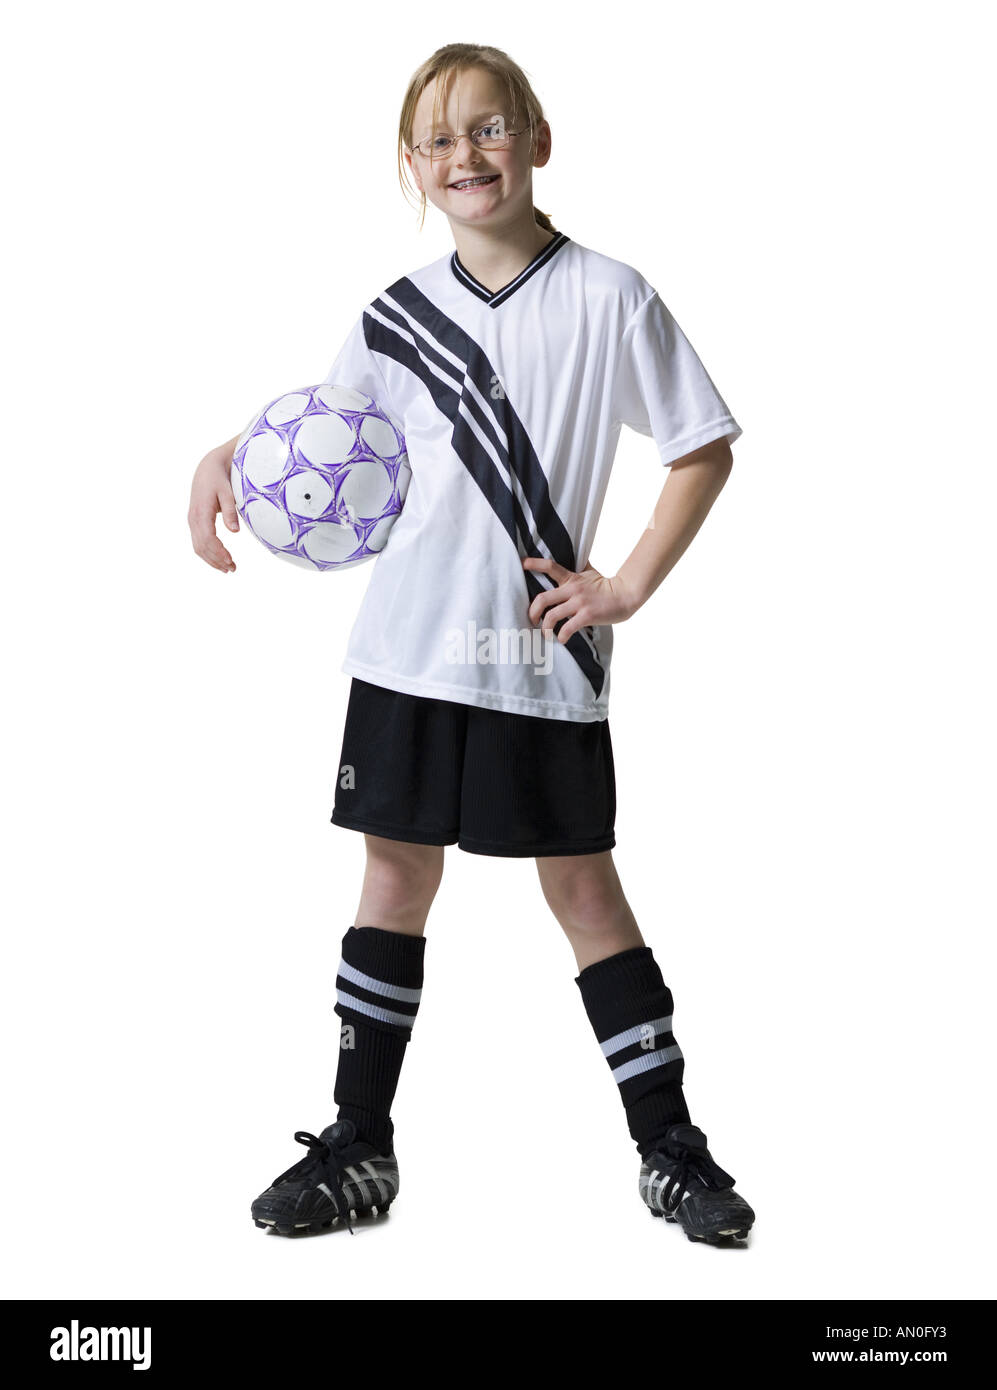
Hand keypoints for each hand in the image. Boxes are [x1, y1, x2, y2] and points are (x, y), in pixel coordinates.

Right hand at [188, 443, 239, 573]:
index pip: (208, 539)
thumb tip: (235, 531)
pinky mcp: (195, 522)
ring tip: (228, 569)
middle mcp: (193, 519)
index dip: (219, 552)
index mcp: (201, 512)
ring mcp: (192, 521)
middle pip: (202, 547)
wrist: (208, 468)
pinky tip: (218, 560)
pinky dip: (207, 554)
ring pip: (198, 547)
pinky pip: (198, 542)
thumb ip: (231, 511)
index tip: (231, 561)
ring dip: (211, 560)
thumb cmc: (220, 479)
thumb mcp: (228, 492)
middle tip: (233, 569)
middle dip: (216, 560)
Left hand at [522, 556, 639, 642]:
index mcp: (572, 578)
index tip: (521, 564)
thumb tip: (573, 558)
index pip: (550, 566)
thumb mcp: (590, 573)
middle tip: (531, 620)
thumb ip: (578, 569)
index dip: (534, 564)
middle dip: (532, 612)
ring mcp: (579, 603)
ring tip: (545, 634)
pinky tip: (562, 640)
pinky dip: (561, 636)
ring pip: (552, 616)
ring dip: (545, 628)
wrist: (626, 595)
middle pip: (543, 599)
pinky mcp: (587, 615)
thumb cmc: (606, 586)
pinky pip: (567, 628)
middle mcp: (573, 589)